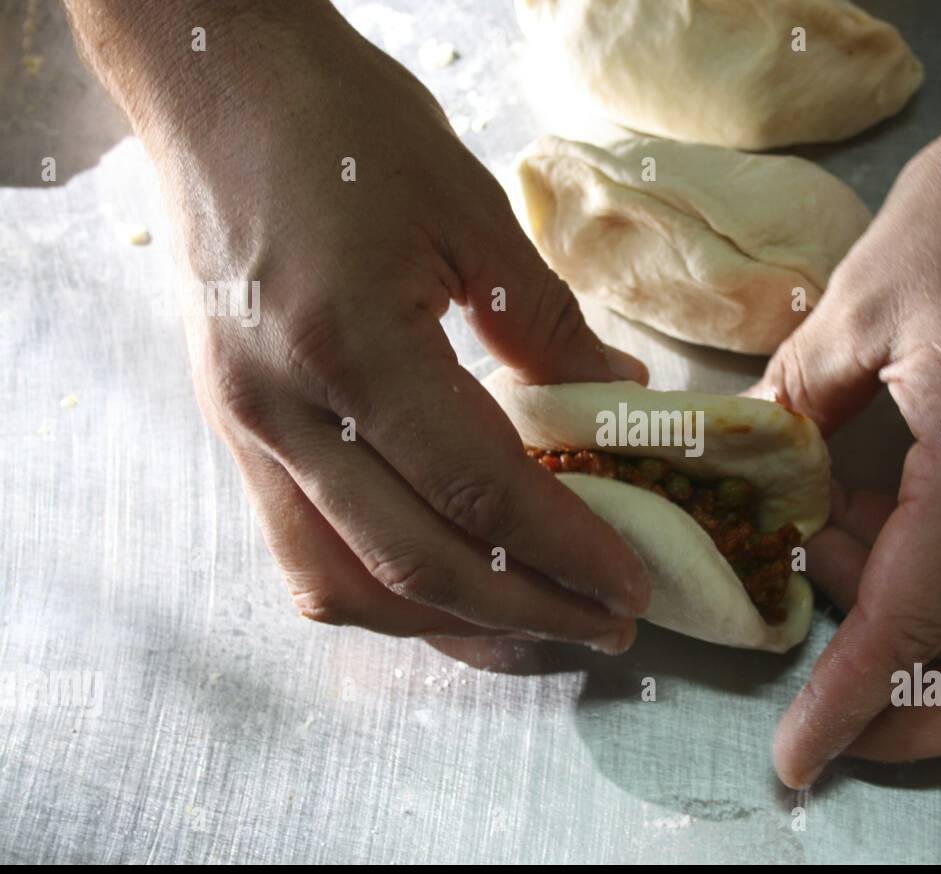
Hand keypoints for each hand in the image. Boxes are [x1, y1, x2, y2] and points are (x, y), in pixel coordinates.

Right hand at [92, 3, 650, 647]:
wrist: (218, 88)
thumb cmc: (346, 128)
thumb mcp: (471, 214)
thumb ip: (548, 327)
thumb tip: (617, 397)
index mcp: (349, 346)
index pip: (478, 492)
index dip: (566, 551)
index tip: (632, 589)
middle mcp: (282, 411)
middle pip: (411, 564)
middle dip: (523, 614)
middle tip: (604, 627)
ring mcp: (246, 431)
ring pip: (344, 585)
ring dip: (447, 625)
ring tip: (533, 624)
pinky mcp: (237, 433)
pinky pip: (303, 550)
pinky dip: (383, 588)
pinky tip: (446, 584)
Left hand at [750, 0, 940, 785]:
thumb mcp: (857, 308)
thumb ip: (791, 407)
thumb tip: (747, 470)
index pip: (910, 630)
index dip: (844, 707)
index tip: (792, 761)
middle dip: (911, 720)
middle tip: (820, 689)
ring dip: (911, 633)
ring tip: (826, 538)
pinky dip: (935, 582)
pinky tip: (869, 507)